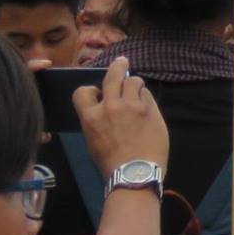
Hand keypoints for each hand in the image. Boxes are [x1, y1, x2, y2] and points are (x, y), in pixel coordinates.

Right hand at [76, 56, 170, 175]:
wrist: (135, 172)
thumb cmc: (111, 162)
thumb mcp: (94, 140)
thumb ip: (98, 120)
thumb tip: (104, 106)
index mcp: (91, 117)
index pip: (83, 91)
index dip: (90, 90)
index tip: (98, 92)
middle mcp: (111, 106)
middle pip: (114, 75)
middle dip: (117, 66)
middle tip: (122, 62)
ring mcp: (132, 105)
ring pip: (134, 80)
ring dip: (134, 84)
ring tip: (136, 91)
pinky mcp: (150, 108)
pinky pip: (147, 94)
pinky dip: (145, 97)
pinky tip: (145, 106)